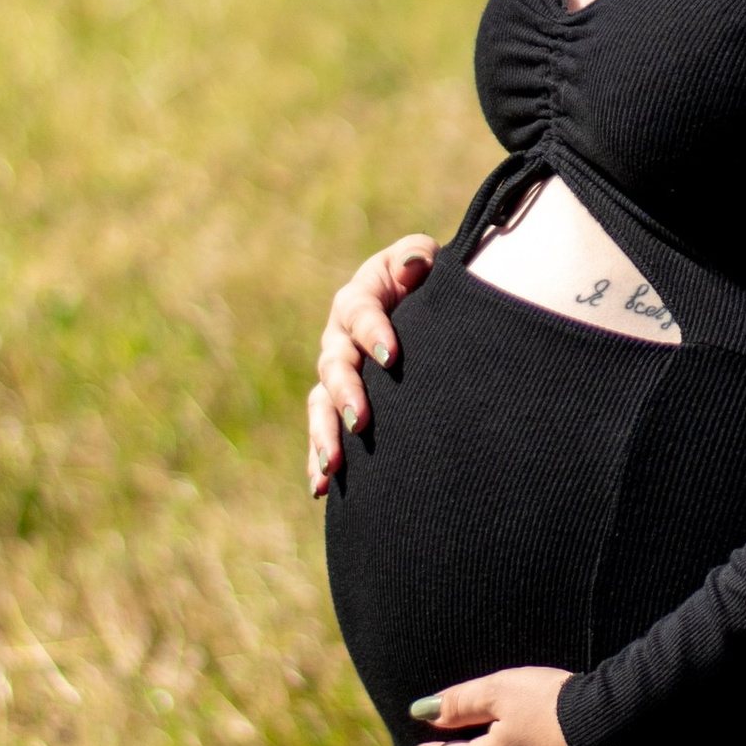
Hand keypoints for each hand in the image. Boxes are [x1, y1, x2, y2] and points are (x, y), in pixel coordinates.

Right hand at [308, 234, 437, 495]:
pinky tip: (321, 488)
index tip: (392, 356)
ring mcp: (336, 376)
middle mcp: (339, 339)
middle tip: (360, 419)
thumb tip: (410, 268)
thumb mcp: (427, 261)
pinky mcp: (339, 408)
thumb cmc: (428, 282)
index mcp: (359, 298)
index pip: (360, 312)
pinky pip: (322, 434)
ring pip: (321, 405)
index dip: (373, 331)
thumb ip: (417, 257)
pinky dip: (317, 459)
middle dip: (345, 393)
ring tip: (334, 465)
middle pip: (334, 364)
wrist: (428, 315)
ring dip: (324, 434)